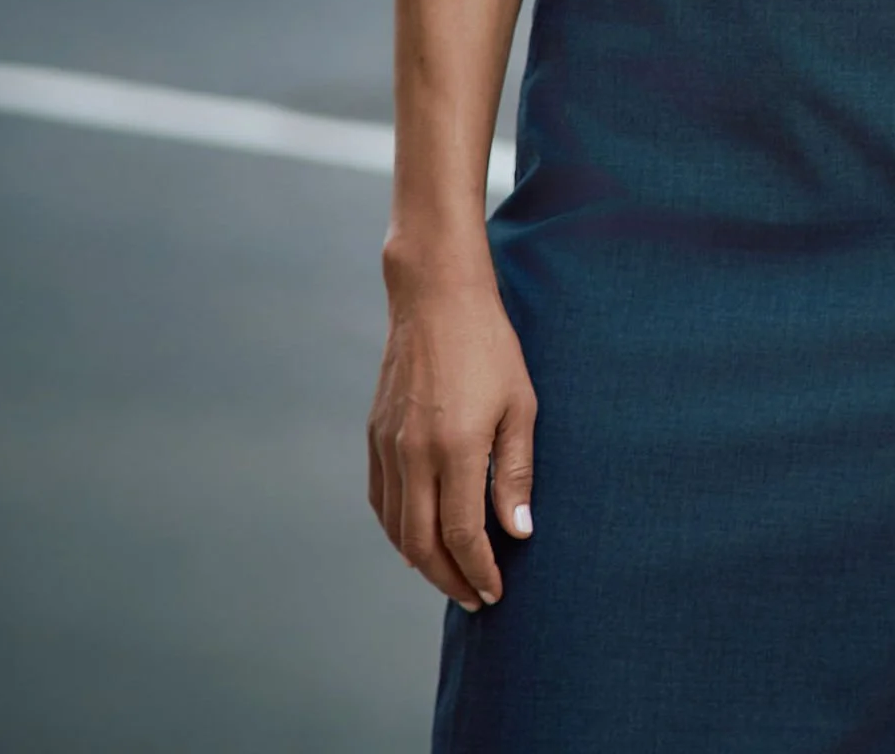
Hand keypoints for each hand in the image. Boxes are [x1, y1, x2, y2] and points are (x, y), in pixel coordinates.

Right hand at [368, 276, 536, 609]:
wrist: (436, 297)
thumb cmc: (489, 346)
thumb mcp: (519, 405)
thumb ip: (515, 473)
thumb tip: (517, 533)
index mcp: (455, 447)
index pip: (463, 535)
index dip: (479, 571)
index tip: (496, 592)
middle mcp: (414, 454)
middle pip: (422, 544)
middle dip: (449, 579)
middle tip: (474, 596)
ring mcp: (388, 445)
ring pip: (396, 528)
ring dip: (421, 561)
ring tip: (450, 575)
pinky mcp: (374, 434)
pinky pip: (381, 499)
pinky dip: (397, 529)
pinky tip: (416, 537)